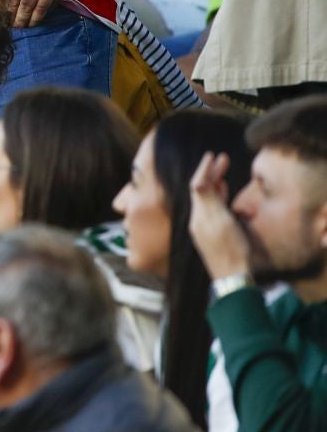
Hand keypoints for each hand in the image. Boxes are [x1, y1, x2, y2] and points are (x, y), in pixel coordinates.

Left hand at [4, 0, 82, 27]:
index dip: (8, 11)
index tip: (5, 19)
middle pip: (25, 7)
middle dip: (19, 20)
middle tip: (16, 28)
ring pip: (40, 8)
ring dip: (34, 19)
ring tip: (29, 26)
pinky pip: (54, 2)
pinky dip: (48, 9)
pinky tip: (43, 14)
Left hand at [187, 151, 251, 279]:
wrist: (233, 276)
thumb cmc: (230, 248)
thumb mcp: (220, 221)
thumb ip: (208, 201)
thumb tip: (196, 181)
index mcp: (197, 215)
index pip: (197, 185)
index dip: (205, 169)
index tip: (212, 155)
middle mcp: (197, 220)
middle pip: (200, 190)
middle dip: (210, 173)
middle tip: (221, 158)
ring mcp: (204, 228)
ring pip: (206, 199)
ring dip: (214, 184)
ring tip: (221, 171)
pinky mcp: (212, 235)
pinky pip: (212, 209)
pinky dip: (217, 197)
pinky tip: (222, 194)